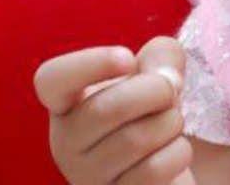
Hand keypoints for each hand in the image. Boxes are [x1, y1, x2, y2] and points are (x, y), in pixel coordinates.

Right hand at [33, 37, 194, 183]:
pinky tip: (174, 150)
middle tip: (171, 90)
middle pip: (106, 109)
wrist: (166, 161)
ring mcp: (88, 179)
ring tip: (172, 122)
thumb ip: (162, 56)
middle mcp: (67, 143)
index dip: (89, 64)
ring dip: (171, 122)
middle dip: (155, 90)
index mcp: (67, 103)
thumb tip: (167, 78)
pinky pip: (153, 171)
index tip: (127, 58)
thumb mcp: (156, 70)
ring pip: (135, 140)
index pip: (52, 80)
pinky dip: (177, 152)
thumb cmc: (152, 109)